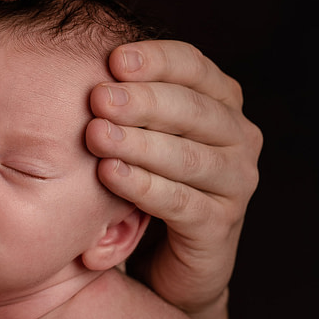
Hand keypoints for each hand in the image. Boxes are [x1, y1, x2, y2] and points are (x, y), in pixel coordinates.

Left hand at [87, 39, 261, 318]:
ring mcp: (236, 183)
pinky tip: (109, 174)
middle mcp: (239, 138)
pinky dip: (144, 186)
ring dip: (139, 144)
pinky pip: (181, 202)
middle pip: (193, 110)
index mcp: (222, 103)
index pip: (194, 68)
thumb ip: (126, 99)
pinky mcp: (220, 226)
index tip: (113, 60)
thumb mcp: (140, 133)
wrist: (167, 261)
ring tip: (96, 135)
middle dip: (143, 101)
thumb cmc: (145, 182)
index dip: (156, 61)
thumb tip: (78, 57)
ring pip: (188, 157)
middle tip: (98, 98)